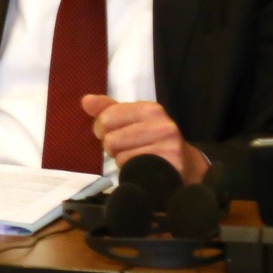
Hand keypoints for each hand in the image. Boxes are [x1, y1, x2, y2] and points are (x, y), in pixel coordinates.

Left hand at [81, 94, 206, 183]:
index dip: (102, 129)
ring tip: (137, 157)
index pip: (107, 117)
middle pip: (111, 139)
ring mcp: (168, 146)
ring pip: (120, 156)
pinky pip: (132, 169)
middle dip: (112, 147)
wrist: (185, 164)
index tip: (112, 132)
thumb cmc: (151, 139)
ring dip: (122, 160)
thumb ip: (107, 109)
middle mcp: (162, 125)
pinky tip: (142, 167)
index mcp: (150, 109)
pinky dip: (131, 171)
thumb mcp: (131, 119)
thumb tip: (86, 101)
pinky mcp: (169, 166)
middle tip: (127, 148)